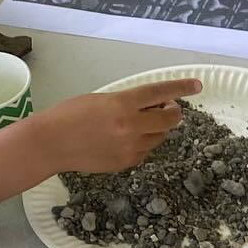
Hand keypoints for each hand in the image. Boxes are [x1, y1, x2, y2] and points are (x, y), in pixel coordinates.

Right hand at [34, 79, 202, 174]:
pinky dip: (142, 143)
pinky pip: (146, 150)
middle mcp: (132, 125)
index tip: (197, 86)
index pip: (160, 92)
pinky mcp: (128, 162)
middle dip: (171, 111)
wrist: (50, 144)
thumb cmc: (69, 115)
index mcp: (122, 104)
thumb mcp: (101, 99)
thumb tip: (155, 104)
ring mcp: (132, 146)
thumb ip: (129, 102)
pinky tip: (121, 140)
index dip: (181, 88)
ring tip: (133, 124)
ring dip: (155, 128)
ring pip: (160, 135)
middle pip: (170, 118)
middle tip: (162, 107)